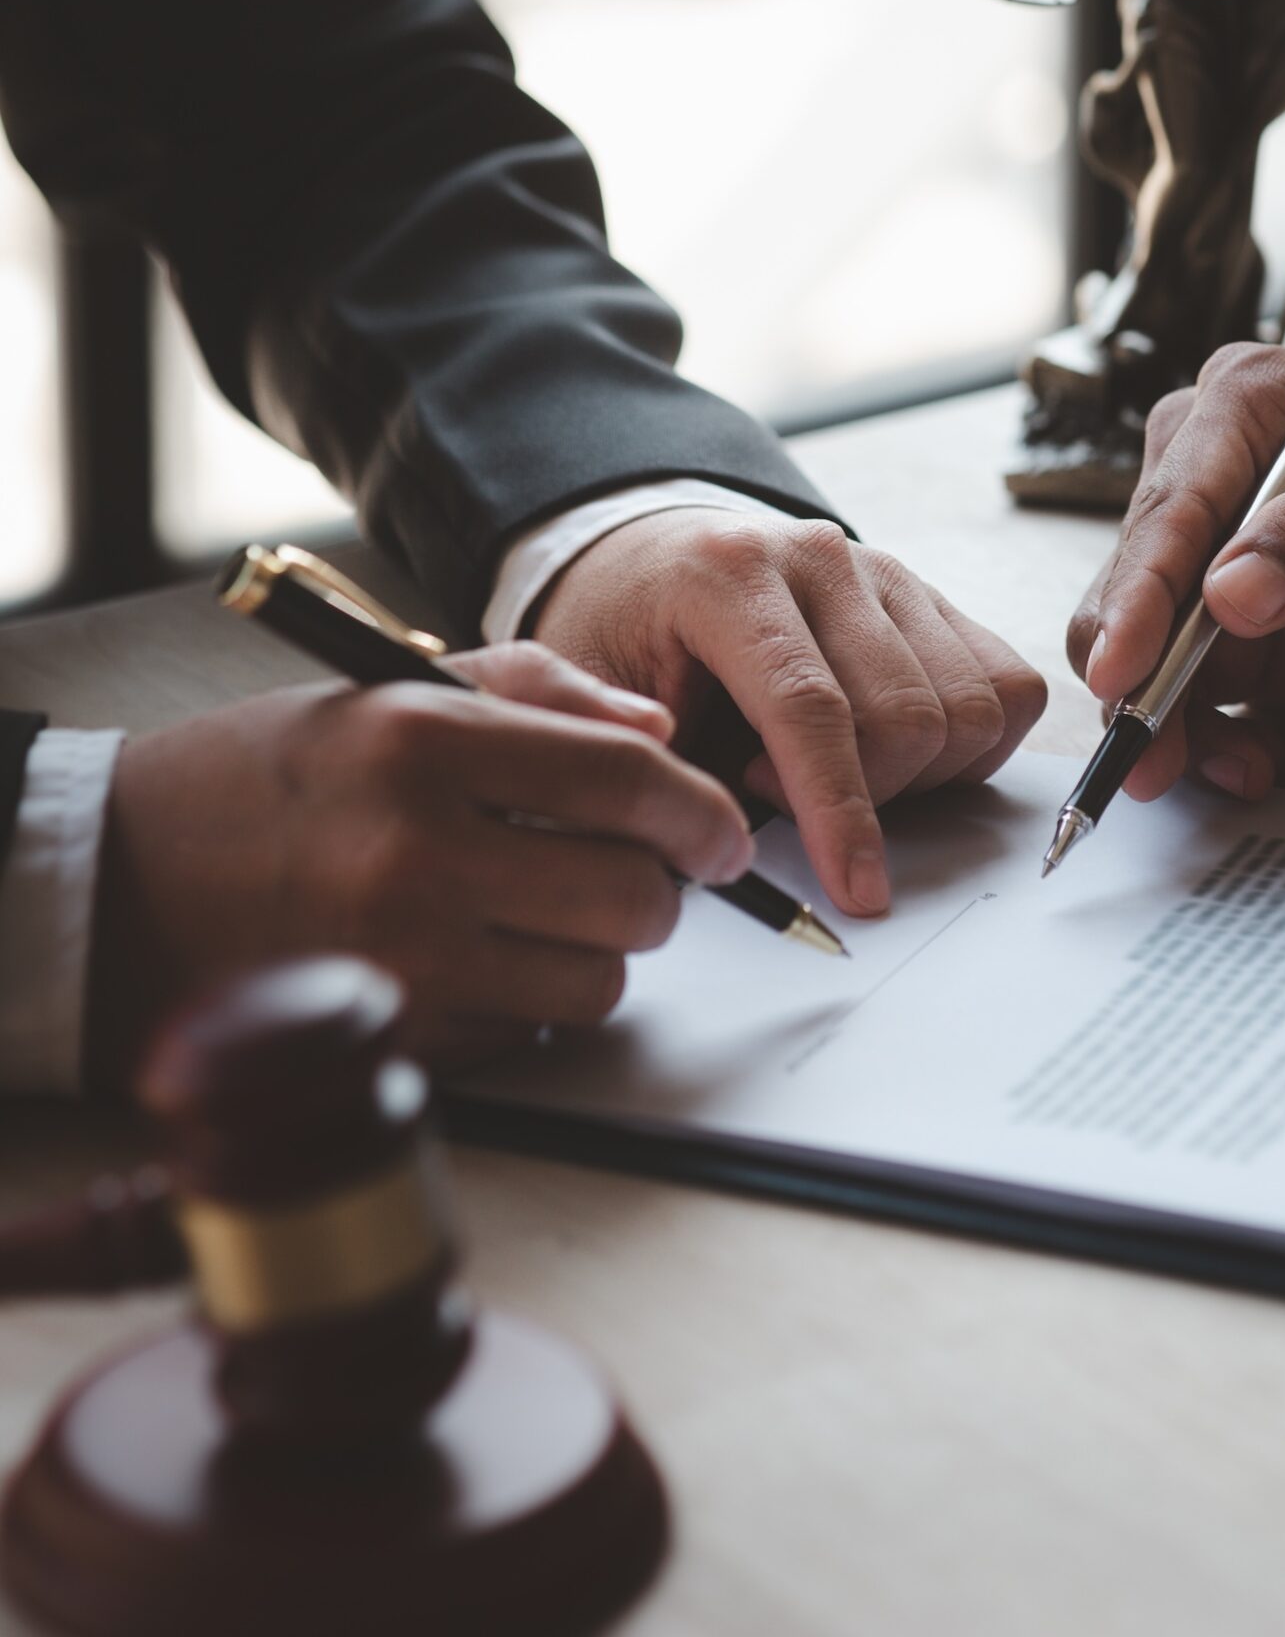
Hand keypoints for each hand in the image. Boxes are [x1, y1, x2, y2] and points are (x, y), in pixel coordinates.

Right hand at [86, 644, 753, 1091]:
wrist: (117, 881)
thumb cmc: (265, 777)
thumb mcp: (389, 690)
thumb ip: (540, 696)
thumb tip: (659, 739)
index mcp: (423, 741)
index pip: (626, 780)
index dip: (700, 813)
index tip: (722, 834)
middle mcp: (416, 852)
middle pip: (632, 896)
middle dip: (657, 890)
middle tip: (631, 873)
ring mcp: (399, 959)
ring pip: (595, 984)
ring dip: (595, 956)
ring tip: (539, 916)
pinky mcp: (386, 1039)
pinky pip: (524, 1036)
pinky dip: (526, 1005)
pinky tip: (475, 958)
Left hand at [533, 512, 1046, 919]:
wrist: (653, 563)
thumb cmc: (625, 642)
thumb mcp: (587, 698)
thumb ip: (636, 759)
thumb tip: (714, 833)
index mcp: (725, 573)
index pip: (809, 705)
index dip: (837, 810)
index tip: (854, 893)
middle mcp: (819, 556)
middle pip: (905, 716)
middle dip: (866, 799)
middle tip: (774, 798)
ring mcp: (886, 570)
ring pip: (969, 707)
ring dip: (919, 778)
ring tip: (832, 772)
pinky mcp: (932, 597)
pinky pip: (1006, 690)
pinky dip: (970, 750)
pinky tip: (893, 757)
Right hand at [1067, 346, 1284, 807]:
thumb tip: (1230, 589)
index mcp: (1249, 399)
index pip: (1178, 499)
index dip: (1141, 587)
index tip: (1121, 664)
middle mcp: (1208, 463)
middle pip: (1139, 573)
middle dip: (1136, 668)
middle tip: (1143, 750)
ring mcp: (1208, 546)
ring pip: (1145, 637)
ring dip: (1163, 713)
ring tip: (1203, 767)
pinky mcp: (1221, 618)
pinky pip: (1185, 682)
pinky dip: (1203, 731)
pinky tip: (1246, 759)